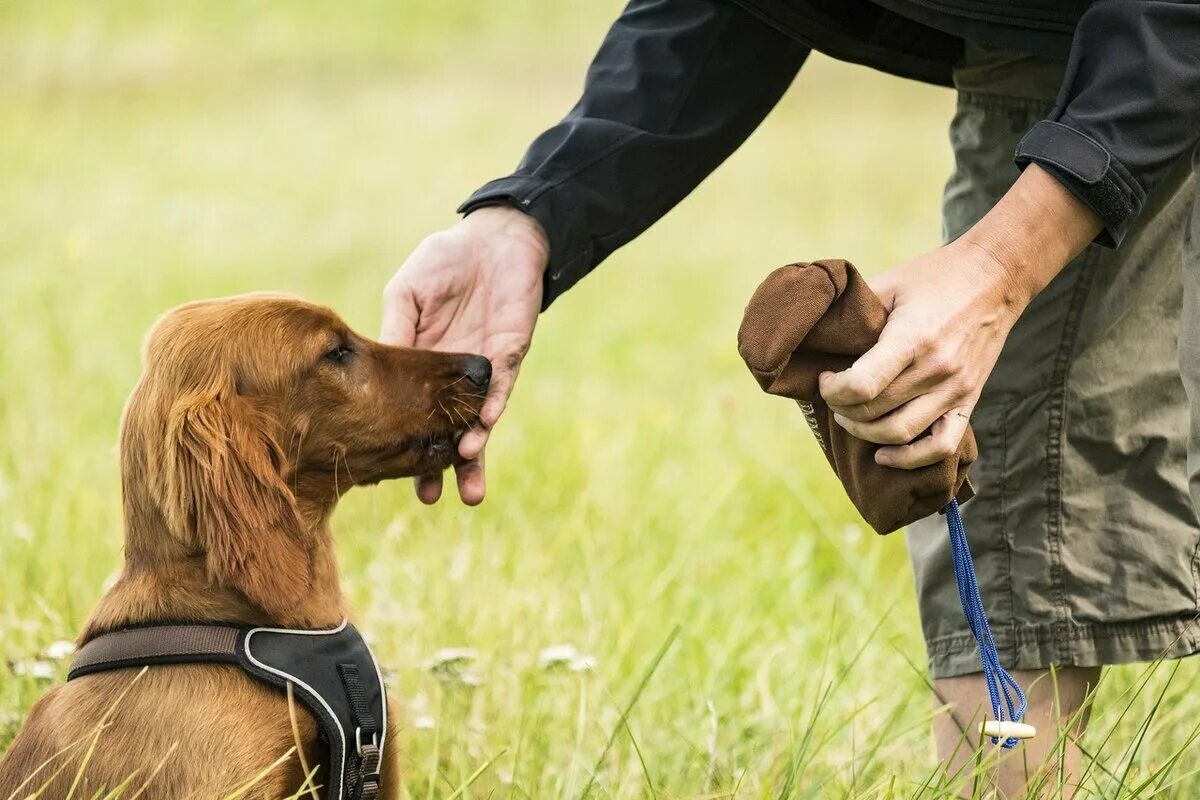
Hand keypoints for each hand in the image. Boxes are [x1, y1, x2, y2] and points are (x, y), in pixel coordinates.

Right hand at [382, 206, 548, 503]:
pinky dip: (493, 404)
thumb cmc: (443, 264)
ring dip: (474, 447)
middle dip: (439, 464)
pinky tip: (484, 425)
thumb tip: (372, 367)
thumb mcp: (404, 295)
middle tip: (427, 497)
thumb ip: (394, 330)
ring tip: (464, 473)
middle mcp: (452, 380)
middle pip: (447, 430)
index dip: (402, 443)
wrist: (493, 241)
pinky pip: (502, 384)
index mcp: (421, 367)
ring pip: (479, 419)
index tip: (383, 476)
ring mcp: (482, 370)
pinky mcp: (509, 352)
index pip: (410, 415)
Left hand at [819, 164, 1100, 468]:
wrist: (996, 278)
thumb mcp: (890, 282)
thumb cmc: (935, 277)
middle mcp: (937, 369)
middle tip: (833, 395)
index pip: (862, 386)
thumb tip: (814, 332)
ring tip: (850, 416)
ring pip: (899, 433)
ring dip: (865, 432)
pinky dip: (910, 458)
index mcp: (913, 337)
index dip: (832, 390)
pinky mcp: (969, 400)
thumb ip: (854, 311)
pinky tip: (884, 455)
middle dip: (841, 409)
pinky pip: (941, 446)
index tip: (825, 378)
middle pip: (874, 411)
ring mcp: (956, 389)